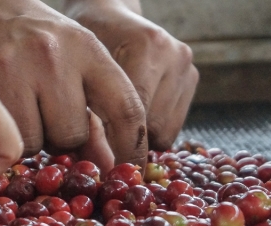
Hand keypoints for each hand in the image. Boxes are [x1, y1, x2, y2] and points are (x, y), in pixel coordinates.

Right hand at [0, 0, 147, 172]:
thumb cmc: (32, 40)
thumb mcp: (73, 60)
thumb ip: (96, 111)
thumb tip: (110, 167)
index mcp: (87, 47)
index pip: (126, 108)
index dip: (132, 149)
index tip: (133, 172)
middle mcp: (53, 55)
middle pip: (74, 135)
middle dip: (65, 139)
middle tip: (48, 114)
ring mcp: (15, 68)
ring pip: (38, 143)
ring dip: (34, 139)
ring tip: (24, 108)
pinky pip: (7, 140)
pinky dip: (8, 137)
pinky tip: (4, 111)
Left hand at [64, 0, 198, 150]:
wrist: (109, 15)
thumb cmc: (83, 43)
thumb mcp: (78, 75)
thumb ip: (90, 116)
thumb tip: (101, 165)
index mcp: (147, 46)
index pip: (137, 112)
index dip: (119, 143)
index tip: (105, 164)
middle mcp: (174, 54)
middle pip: (155, 126)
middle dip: (129, 139)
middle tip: (107, 140)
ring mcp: (186, 65)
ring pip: (167, 130)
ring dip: (142, 136)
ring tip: (120, 124)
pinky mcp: (193, 75)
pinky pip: (174, 124)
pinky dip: (154, 128)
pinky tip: (136, 115)